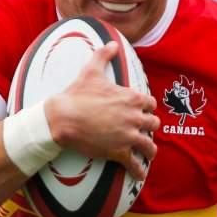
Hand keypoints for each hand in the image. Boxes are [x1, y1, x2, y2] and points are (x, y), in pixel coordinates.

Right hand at [46, 42, 159, 179]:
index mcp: (131, 98)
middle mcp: (133, 117)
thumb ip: (103, 56)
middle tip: (145, 131)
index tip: (145, 112)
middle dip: (150, 127)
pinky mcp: (119, 151)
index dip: (148, 108)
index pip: (151, 104)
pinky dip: (139, 171)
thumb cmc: (76, 94)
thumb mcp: (91, 71)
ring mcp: (127, 135)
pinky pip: (134, 164)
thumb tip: (111, 42)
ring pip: (149, 145)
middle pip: (154, 124)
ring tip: (148, 154)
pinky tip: (140, 175)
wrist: (62, 117)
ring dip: (149, 150)